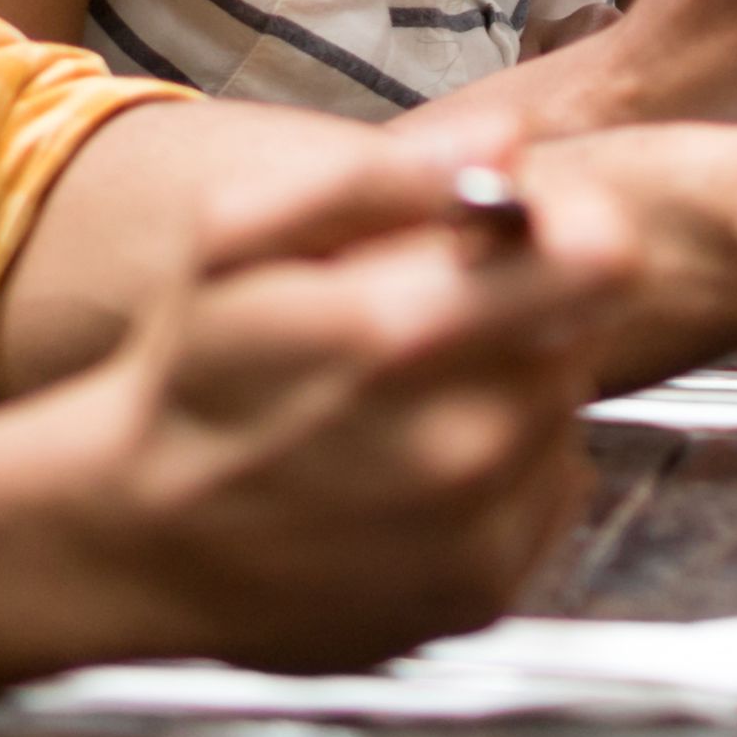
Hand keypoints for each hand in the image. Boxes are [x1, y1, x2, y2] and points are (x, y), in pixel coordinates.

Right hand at [72, 141, 626, 671]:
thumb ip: (378, 178)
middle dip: (527, 318)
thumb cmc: (193, 379)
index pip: (597, 258)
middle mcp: (458, 445)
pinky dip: (506, 477)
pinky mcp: (482, 594)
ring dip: (513, 397)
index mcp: (401, 333)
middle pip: (582, 336)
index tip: (522, 243)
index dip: (571, 235)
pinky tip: (419, 476)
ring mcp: (474, 532)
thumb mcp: (235, 239)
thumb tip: (504, 143)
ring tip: (410, 407)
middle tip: (429, 334)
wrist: (139, 539)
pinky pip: (548, 495)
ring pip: (563, 416)